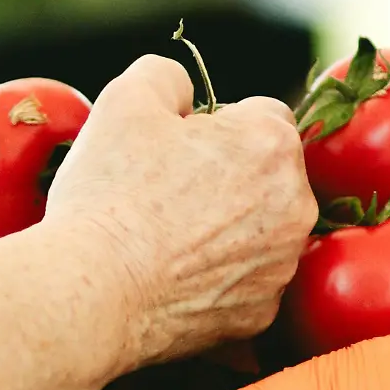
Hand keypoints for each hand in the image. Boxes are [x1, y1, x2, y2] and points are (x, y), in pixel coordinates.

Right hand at [41, 54, 317, 369]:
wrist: (94, 293)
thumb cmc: (111, 193)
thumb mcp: (126, 99)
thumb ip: (168, 75)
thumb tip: (184, 92)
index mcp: (272, 144)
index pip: (262, 115)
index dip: (216, 127)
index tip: (178, 149)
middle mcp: (296, 206)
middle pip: (268, 175)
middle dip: (229, 176)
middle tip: (166, 192)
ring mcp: (282, 265)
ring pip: (260, 231)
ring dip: (228, 228)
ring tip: (166, 237)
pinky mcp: (262, 314)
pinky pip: (245, 282)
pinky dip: (218, 279)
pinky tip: (173, 277)